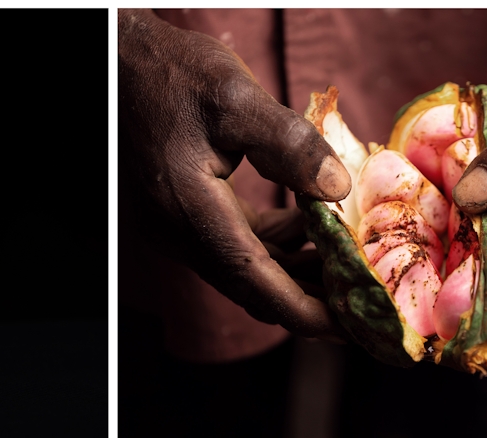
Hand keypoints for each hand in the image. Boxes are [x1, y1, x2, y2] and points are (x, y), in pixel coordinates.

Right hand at [118, 9, 350, 340]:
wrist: (121, 64)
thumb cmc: (175, 75)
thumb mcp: (236, 98)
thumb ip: (290, 145)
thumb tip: (339, 190)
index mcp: (191, 213)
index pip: (255, 282)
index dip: (306, 311)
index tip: (353, 325)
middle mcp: (180, 232)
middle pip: (253, 286)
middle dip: (310, 297)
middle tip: (366, 296)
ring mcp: (179, 226)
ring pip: (245, 269)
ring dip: (296, 270)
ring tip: (351, 260)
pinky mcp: (184, 212)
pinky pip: (235, 245)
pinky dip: (276, 245)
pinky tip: (312, 226)